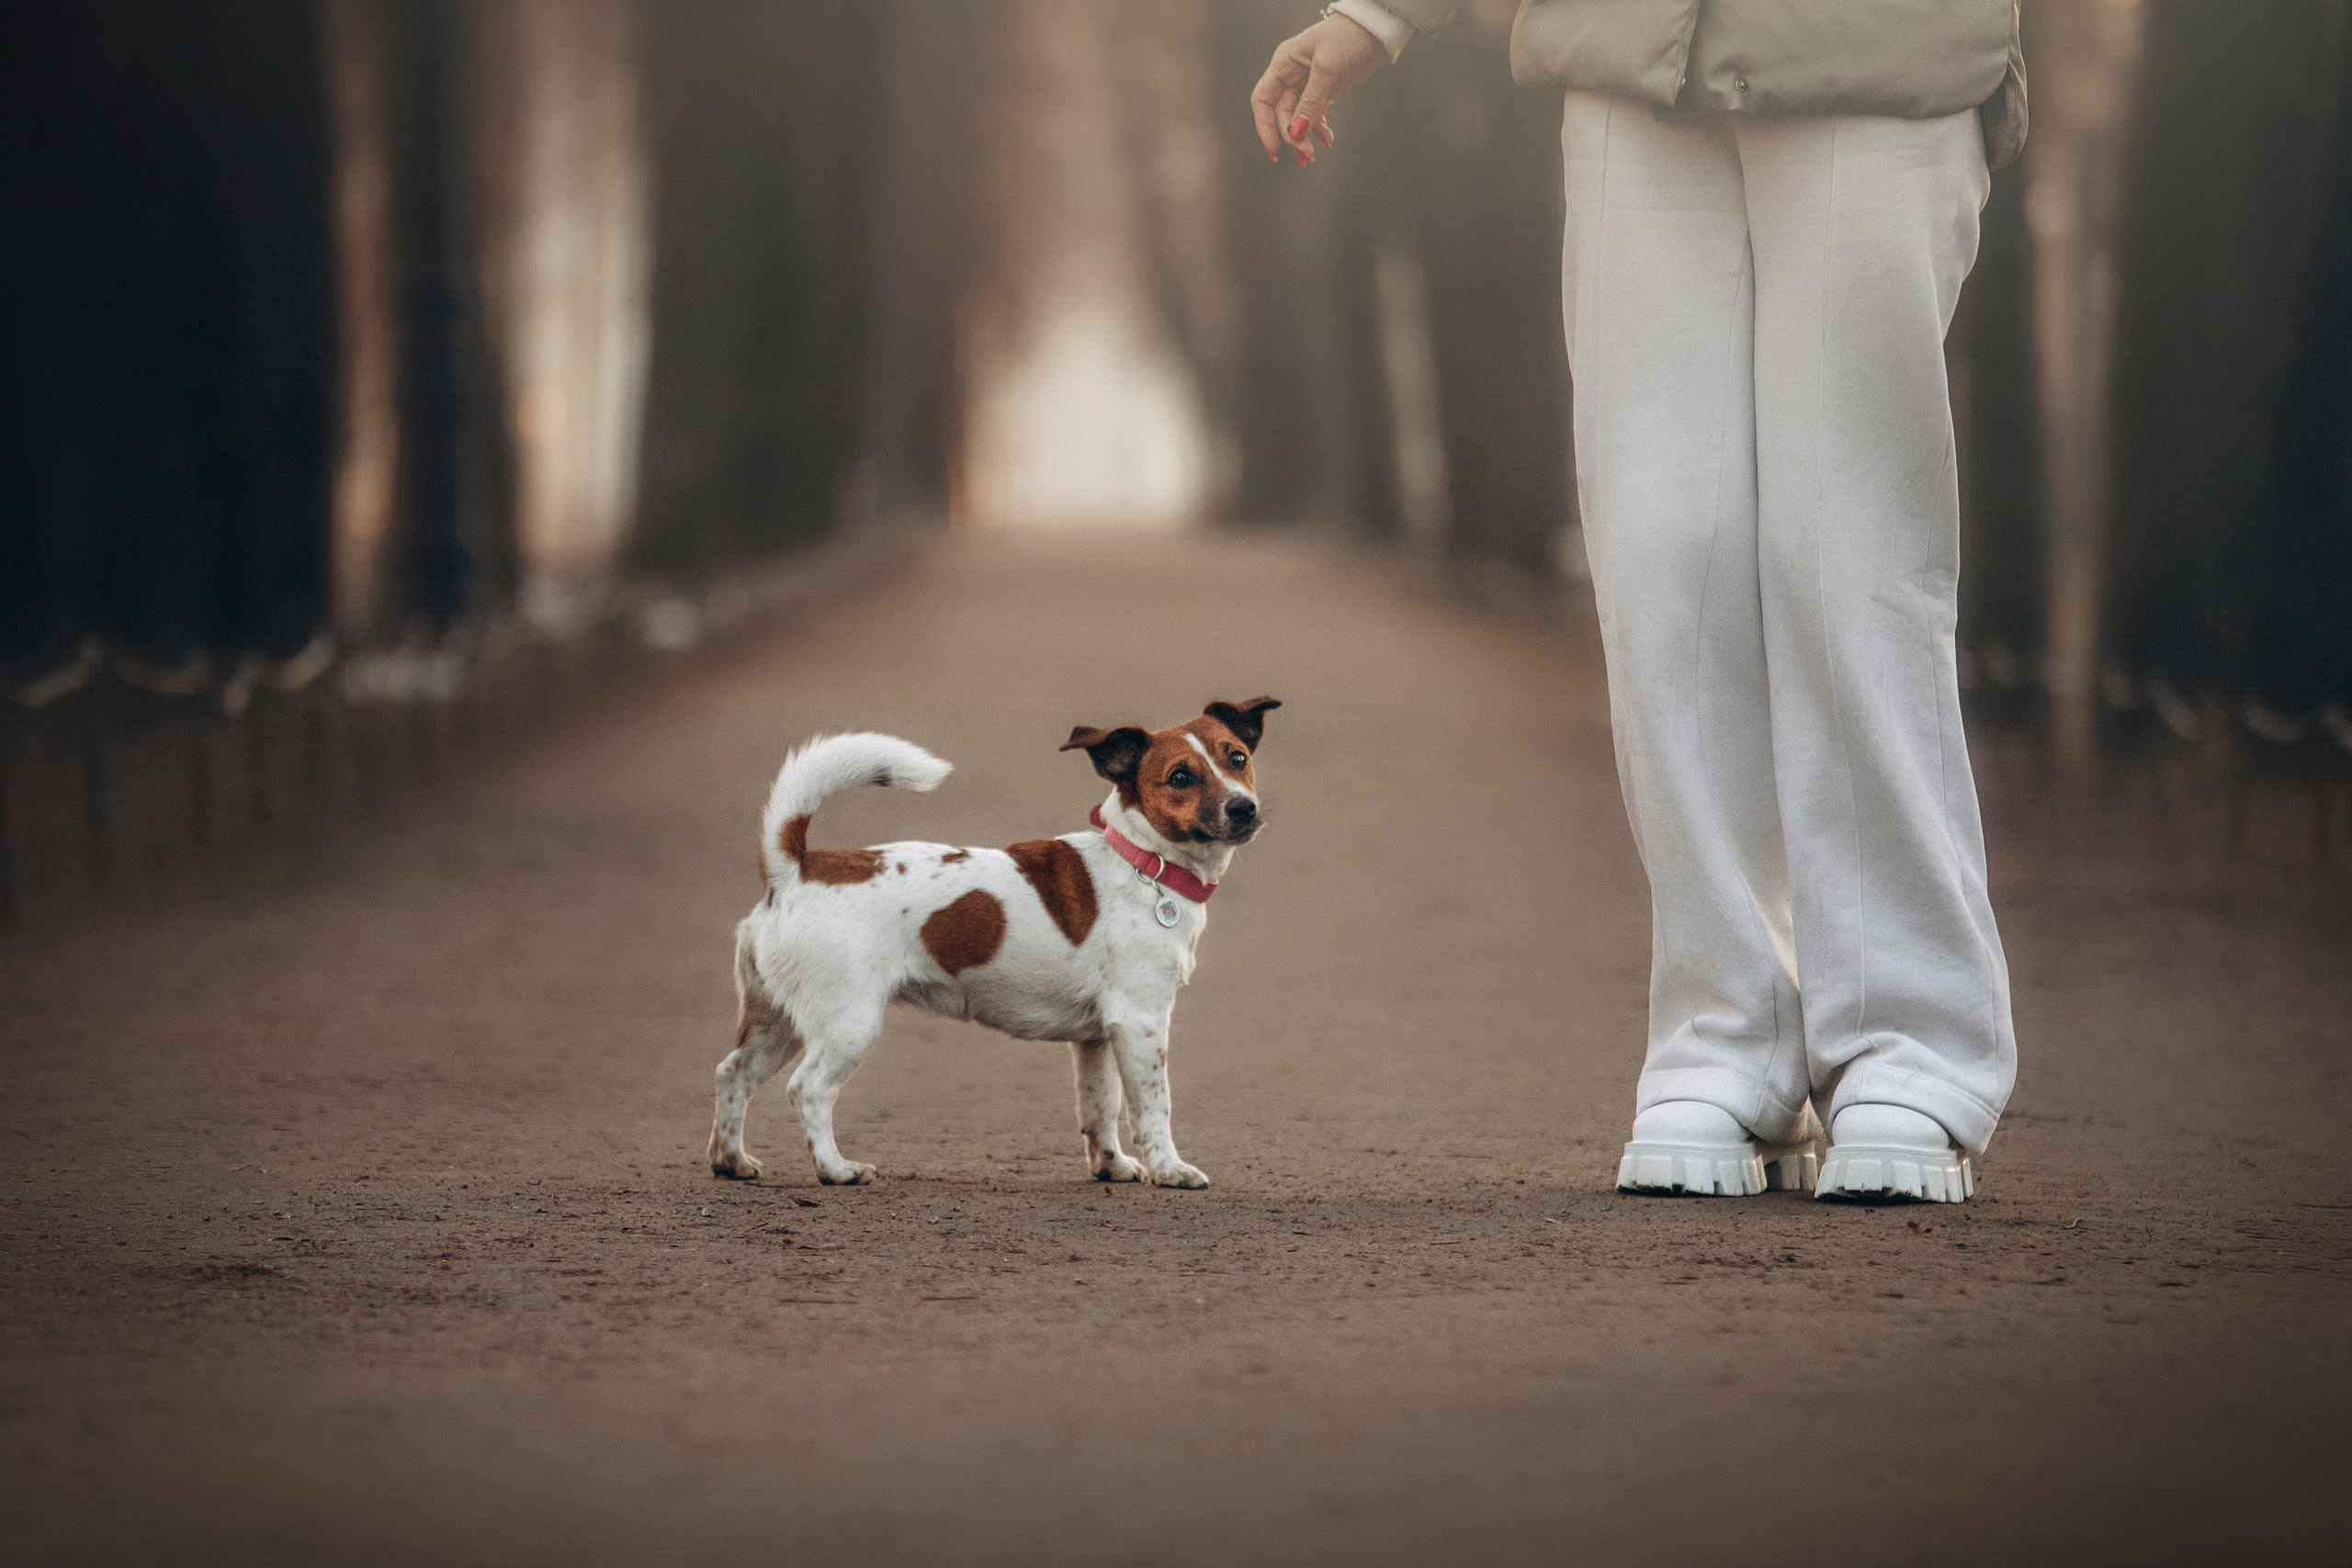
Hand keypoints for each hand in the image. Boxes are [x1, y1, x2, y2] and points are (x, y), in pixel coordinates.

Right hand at [1250, 13, 1386, 165]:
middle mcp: (1291, 75)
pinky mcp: (1324, 91)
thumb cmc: (1347, 36)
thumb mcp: (1327, 68)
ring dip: (1303, 138)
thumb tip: (1296, 132)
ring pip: (1297, 118)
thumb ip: (1310, 102)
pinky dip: (1318, 130)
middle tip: (1307, 154)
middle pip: (1281, 113)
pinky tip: (1328, 141)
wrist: (1374, 29)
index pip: (1262, 99)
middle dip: (1292, 135)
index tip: (1274, 149)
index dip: (1264, 126)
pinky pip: (1314, 116)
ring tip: (1312, 157)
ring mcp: (1307, 84)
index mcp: (1283, 63)